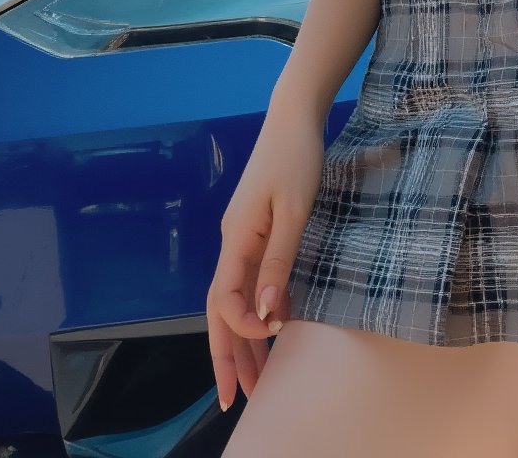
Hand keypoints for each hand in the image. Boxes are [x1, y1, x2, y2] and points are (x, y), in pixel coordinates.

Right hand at [206, 108, 324, 410]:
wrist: (294, 117)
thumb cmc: (297, 159)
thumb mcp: (296, 211)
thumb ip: (280, 262)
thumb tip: (267, 314)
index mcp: (237, 238)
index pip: (224, 299)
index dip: (241, 327)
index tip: (270, 340)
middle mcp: (232, 242)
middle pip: (220, 310)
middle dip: (228, 355)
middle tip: (237, 400)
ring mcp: (241, 237)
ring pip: (233, 298)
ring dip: (242, 339)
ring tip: (254, 381)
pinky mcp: (254, 231)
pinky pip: (247, 281)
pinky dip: (254, 311)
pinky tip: (270, 329)